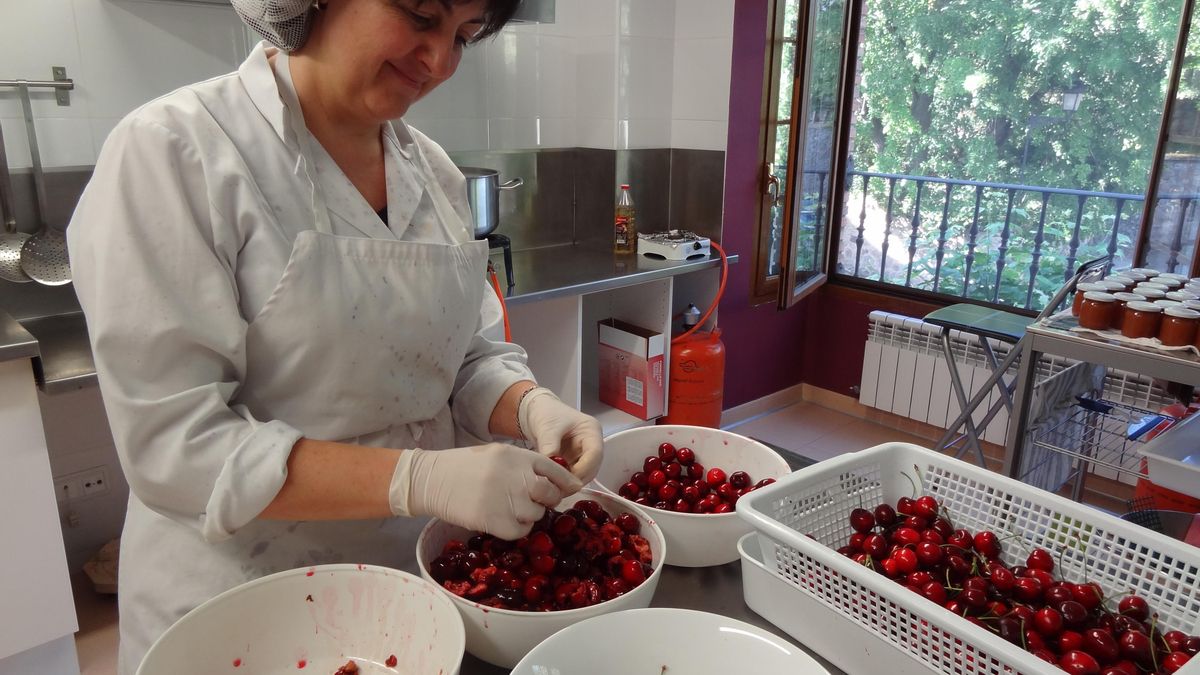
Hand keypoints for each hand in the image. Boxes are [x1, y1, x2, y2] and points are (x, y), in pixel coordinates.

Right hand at [388, 444, 580, 539]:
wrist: (430, 479)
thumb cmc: (464, 465)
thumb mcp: (497, 454)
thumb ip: (524, 465)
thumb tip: (556, 481)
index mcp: (516, 456)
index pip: (555, 470)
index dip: (566, 482)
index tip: (570, 489)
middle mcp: (515, 476)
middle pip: (550, 494)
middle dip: (548, 500)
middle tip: (537, 502)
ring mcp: (505, 499)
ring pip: (536, 515)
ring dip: (530, 515)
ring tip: (512, 510)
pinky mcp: (493, 521)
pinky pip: (521, 531)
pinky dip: (518, 529)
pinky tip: (505, 521)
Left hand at [519, 387, 603, 484]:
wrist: (536, 412)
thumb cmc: (546, 413)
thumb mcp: (547, 427)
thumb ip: (550, 446)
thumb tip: (551, 468)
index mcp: (591, 431)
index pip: (595, 454)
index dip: (584, 469)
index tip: (567, 479)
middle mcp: (592, 444)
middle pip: (592, 467)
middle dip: (577, 479)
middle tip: (559, 489)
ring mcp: (583, 454)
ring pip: (584, 475)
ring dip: (570, 483)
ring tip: (554, 489)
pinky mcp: (574, 462)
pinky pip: (573, 476)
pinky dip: (564, 482)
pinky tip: (553, 486)